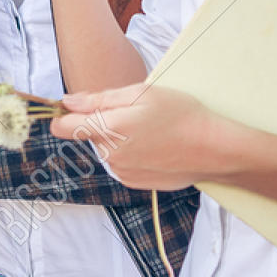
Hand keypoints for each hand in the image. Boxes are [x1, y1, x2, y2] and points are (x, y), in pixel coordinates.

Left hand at [49, 82, 237, 190]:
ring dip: (117, 138)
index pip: (63, 127)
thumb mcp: (141, 94)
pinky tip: (153, 146)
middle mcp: (109, 155)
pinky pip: (120, 162)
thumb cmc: (180, 115)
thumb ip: (99, 99)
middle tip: (134, 112)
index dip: (63, 114)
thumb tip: (68, 102)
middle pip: (88, 134)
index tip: (74, 106)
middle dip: (102, 122)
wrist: (213, 150)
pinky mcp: (133, 182)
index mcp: (108, 129)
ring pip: (105, 148)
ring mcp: (121, 172)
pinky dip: (129, 153)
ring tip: (148, 130)